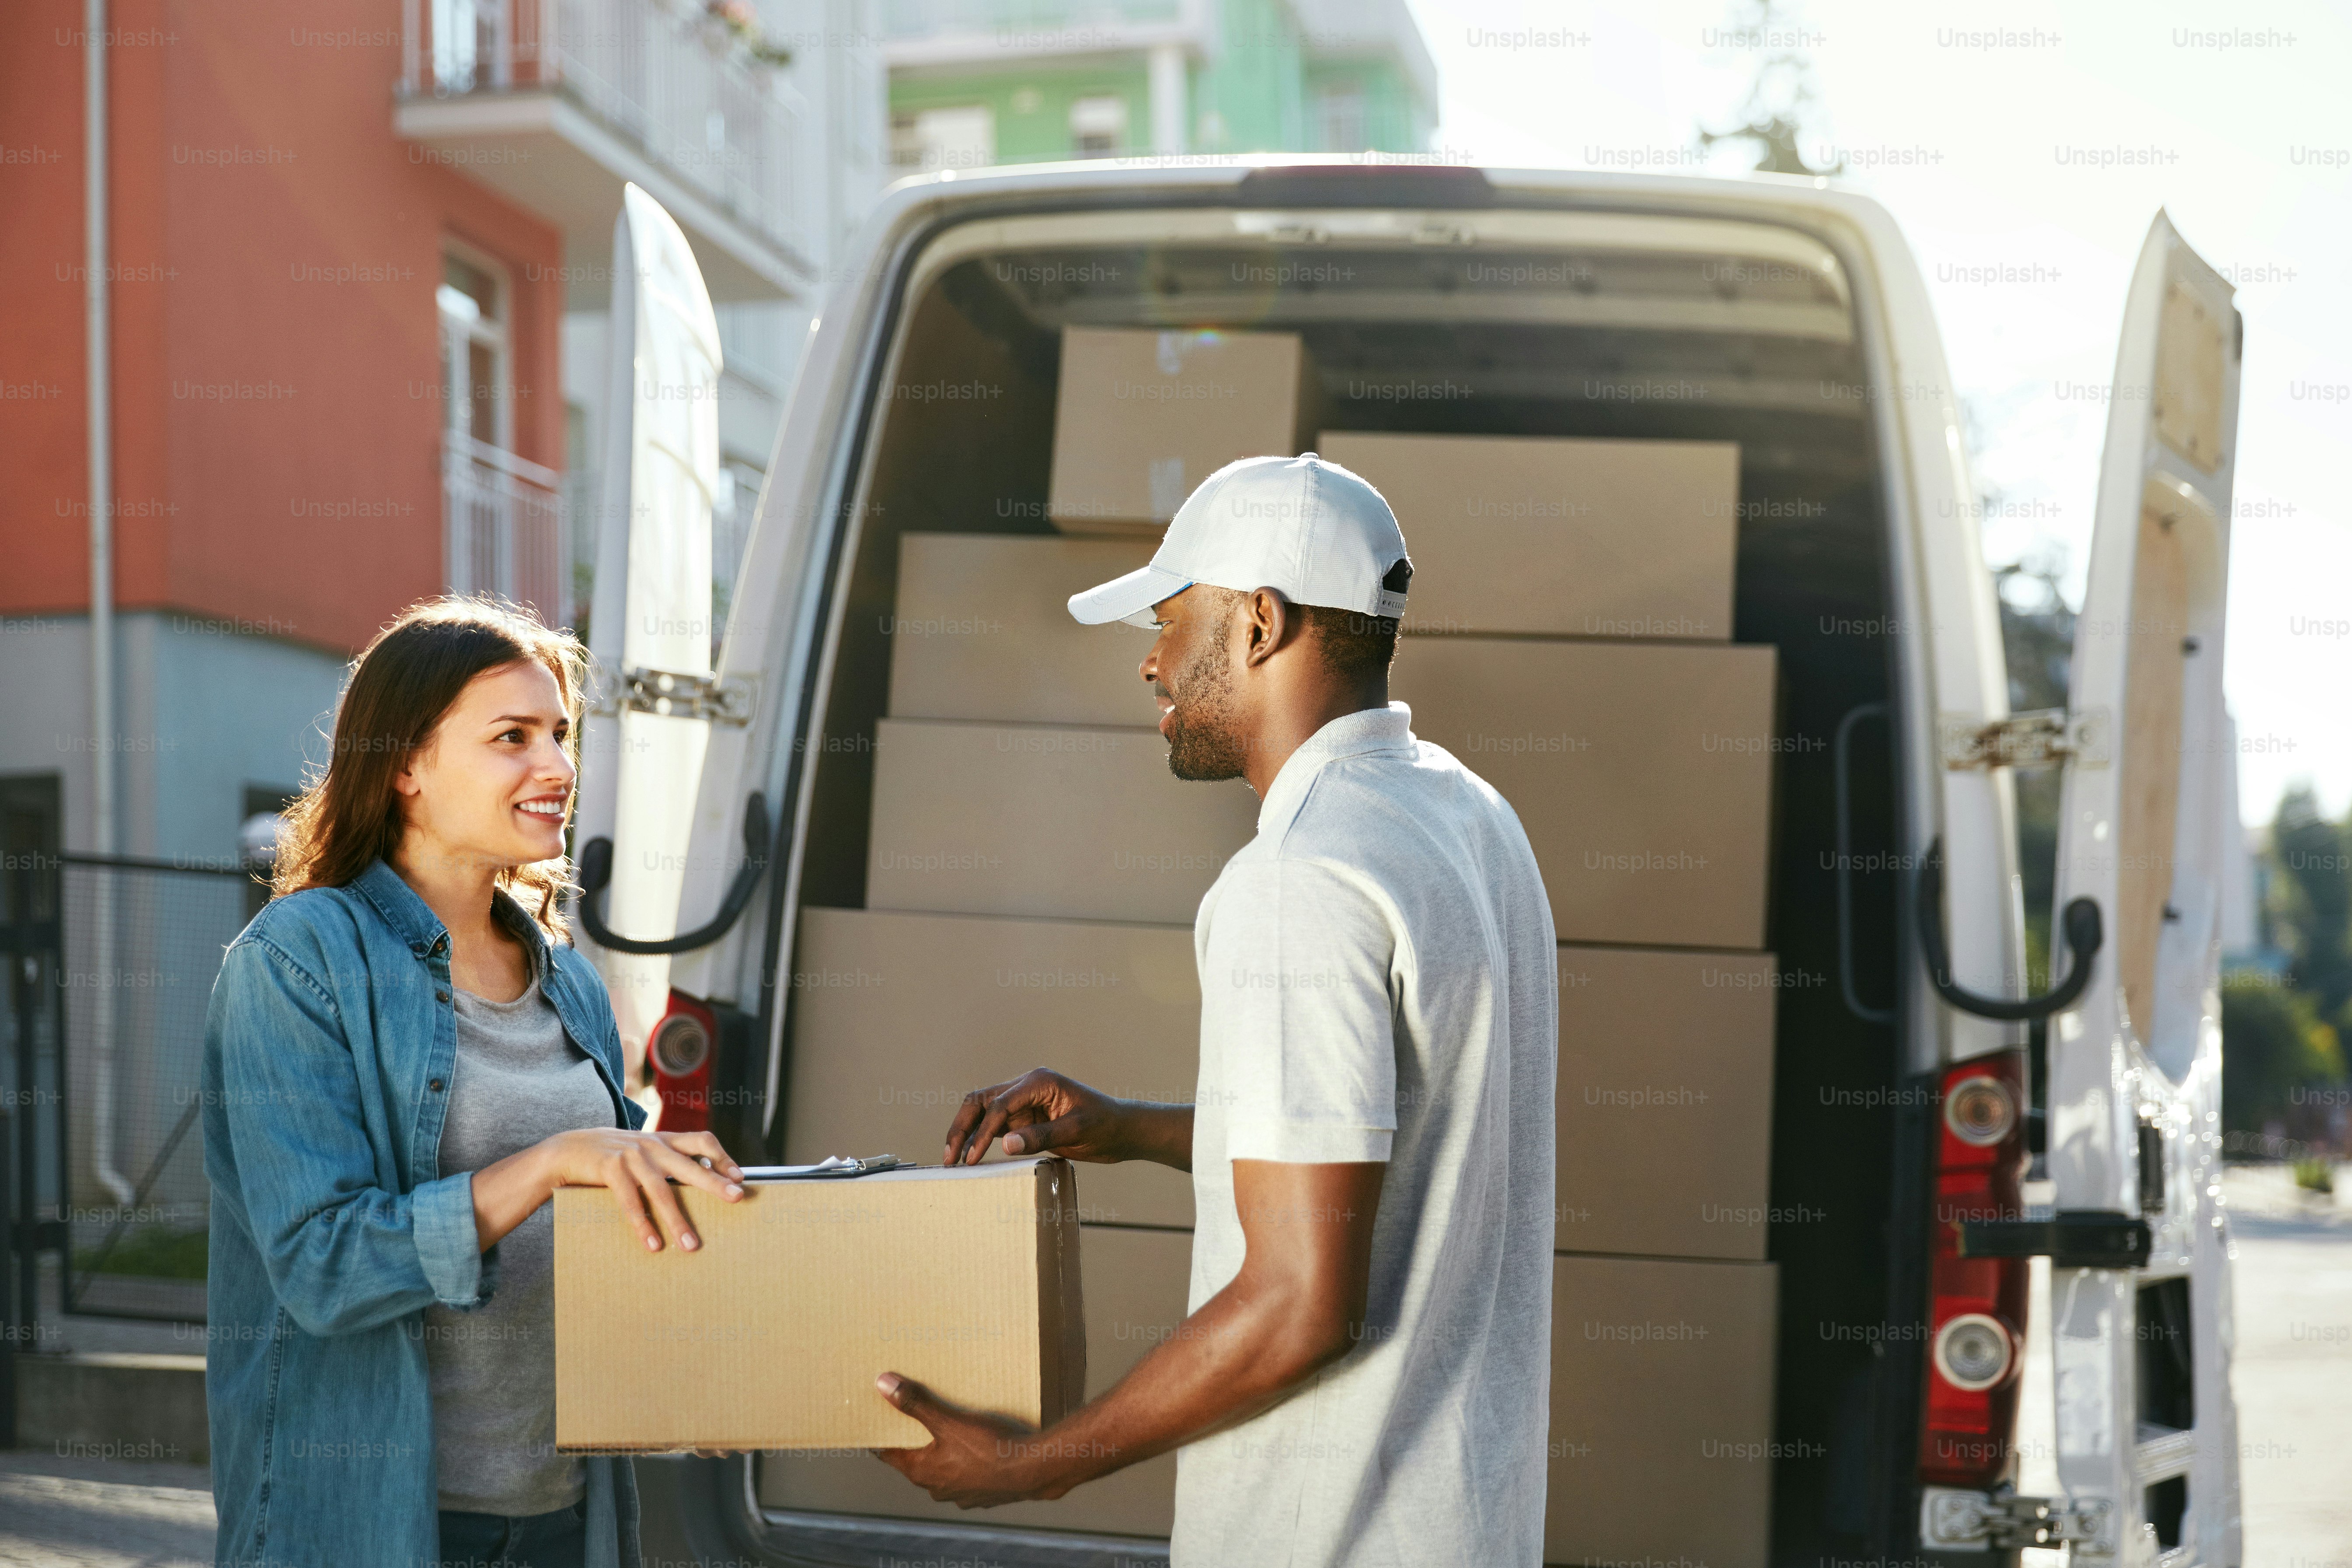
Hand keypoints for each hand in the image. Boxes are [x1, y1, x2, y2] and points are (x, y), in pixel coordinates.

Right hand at [536, 1128, 744, 1252]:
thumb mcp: (643, 1151)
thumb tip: (701, 1181)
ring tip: (691, 1245)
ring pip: (661, 1191)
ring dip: (677, 1220)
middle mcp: (652, 1145)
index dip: (722, 1157)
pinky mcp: (610, 1168)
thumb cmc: (613, 1157)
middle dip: (715, 1183)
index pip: (701, 1140)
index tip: (740, 1177)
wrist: (568, 1149)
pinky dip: (643, 1225)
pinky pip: (631, 1202)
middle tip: (737, 1198)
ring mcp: (631, 1155)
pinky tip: (653, 1244)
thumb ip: (667, 1161)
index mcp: (664, 1140)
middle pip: (690, 1165)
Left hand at [872, 1373, 1066, 1506]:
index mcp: (922, 1472)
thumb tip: (883, 1385)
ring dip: (942, 1452)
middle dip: (913, 1440)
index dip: (880, 1436)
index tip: (875, 1422)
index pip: (888, 1454)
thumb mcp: (948, 1421)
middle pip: (915, 1460)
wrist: (1033, 1470)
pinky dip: (965, 1461)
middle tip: (913, 1417)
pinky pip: (966, 1475)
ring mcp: (961, 1495)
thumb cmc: (988, 1448)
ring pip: (942, 1469)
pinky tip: (977, 1446)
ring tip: (949, 1428)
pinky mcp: (983, 1494)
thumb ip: (915, 1404)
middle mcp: (937, 1488)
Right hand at [943, 1069, 1127, 1166]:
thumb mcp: (1076, 1130)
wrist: (1120, 1130)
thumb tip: (1005, 1145)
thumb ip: (1041, 1136)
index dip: (983, 1131)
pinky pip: (994, 1126)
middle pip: (981, 1101)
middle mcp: (1026, 1087)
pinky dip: (979, 1139)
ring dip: (966, 1132)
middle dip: (962, 1126)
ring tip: (952, 1160)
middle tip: (950, 1156)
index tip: (973, 1158)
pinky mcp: (1024, 1118)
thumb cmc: (1104, 1126)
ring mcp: (1023, 1102)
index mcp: (1039, 1082)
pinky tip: (970, 1158)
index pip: (1000, 1104)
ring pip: (982, 1112)